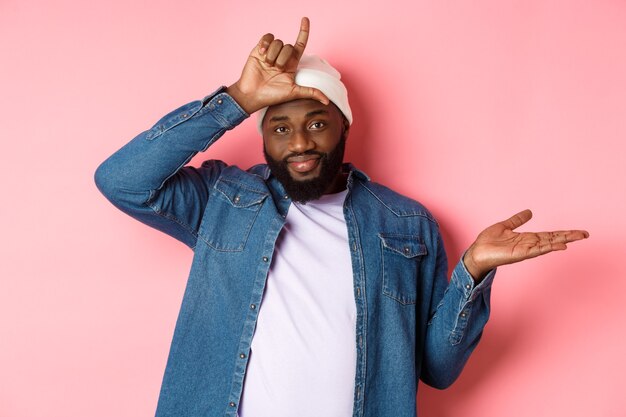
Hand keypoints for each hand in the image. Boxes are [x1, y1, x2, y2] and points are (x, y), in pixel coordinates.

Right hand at [226, 17, 328, 113]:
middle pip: (288, 46)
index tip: (305, 19)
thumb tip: (326, 101)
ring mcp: (270, 53)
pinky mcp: (259, 50)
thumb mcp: (294, 93)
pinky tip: (262, 54)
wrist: (252, 95)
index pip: (300, 44)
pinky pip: (267, 38)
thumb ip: (311, 92)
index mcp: (291, 64)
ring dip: (273, 55)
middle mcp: (281, 57)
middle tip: (275, 70)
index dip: (303, 31)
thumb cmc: (272, 96)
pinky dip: (265, 44)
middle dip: (283, 59)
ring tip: (267, 66)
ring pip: (278, 42)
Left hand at [463, 209, 588, 280]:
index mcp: (526, 238)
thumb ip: (517, 220)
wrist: (476, 253)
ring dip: (563, 240)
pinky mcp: (520, 254)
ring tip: (577, 238)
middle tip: (585, 234)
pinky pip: (537, 250)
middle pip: (553, 239)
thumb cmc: (487, 242)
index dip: (563, 232)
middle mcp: (529, 244)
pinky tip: (560, 245)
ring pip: (548, 244)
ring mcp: (526, 250)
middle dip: (569, 236)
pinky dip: (549, 247)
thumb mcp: (504, 226)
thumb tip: (529, 212)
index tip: (577, 232)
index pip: (549, 234)